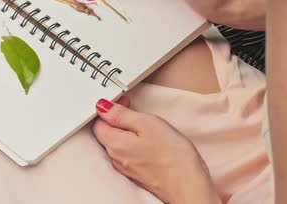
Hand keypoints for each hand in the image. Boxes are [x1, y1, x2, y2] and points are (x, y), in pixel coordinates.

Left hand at [92, 96, 219, 203]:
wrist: (188, 185)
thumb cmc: (171, 155)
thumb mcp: (146, 123)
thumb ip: (121, 115)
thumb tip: (102, 107)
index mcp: (114, 144)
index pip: (98, 123)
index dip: (108, 108)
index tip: (123, 101)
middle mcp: (116, 158)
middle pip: (107, 133)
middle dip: (116, 118)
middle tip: (133, 108)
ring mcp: (127, 168)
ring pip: (119, 143)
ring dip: (126, 130)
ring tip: (143, 123)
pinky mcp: (138, 173)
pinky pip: (129, 153)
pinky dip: (134, 142)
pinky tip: (148, 139)